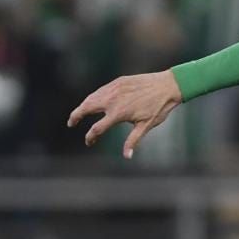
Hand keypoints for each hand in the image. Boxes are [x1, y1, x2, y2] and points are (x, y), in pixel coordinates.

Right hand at [67, 70, 182, 156]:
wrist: (168, 85)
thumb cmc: (158, 108)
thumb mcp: (146, 126)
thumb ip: (133, 140)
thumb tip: (126, 157)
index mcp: (118, 114)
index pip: (97, 129)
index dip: (90, 137)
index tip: (89, 142)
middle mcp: (112, 100)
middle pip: (86, 108)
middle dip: (76, 116)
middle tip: (71, 123)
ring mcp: (114, 89)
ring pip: (92, 97)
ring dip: (83, 106)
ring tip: (79, 113)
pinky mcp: (118, 82)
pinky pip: (101, 90)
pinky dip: (93, 97)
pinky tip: (93, 101)